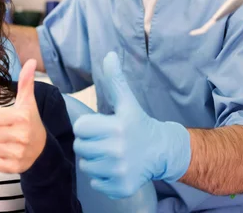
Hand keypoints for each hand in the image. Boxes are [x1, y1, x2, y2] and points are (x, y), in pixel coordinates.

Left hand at [0, 59, 46, 172]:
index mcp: (22, 117)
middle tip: (5, 131)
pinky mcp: (14, 167)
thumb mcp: (28, 102)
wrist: (42, 149)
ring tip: (5, 141)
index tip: (2, 118)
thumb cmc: (30, 121)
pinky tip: (4, 152)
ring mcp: (18, 153)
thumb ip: (26, 82)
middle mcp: (21, 136)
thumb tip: (31, 61)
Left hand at [73, 52, 190, 198]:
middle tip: (105, 141)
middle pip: (80, 148)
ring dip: (94, 161)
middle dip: (89, 143)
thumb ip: (115, 79)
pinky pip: (95, 183)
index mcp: (116, 127)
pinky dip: (102, 178)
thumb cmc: (139, 124)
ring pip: (86, 166)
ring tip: (110, 154)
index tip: (101, 127)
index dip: (88, 127)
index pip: (80, 128)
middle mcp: (118, 150)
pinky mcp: (121, 187)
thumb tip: (109, 54)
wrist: (162, 151)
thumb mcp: (128, 101)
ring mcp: (120, 170)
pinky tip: (115, 168)